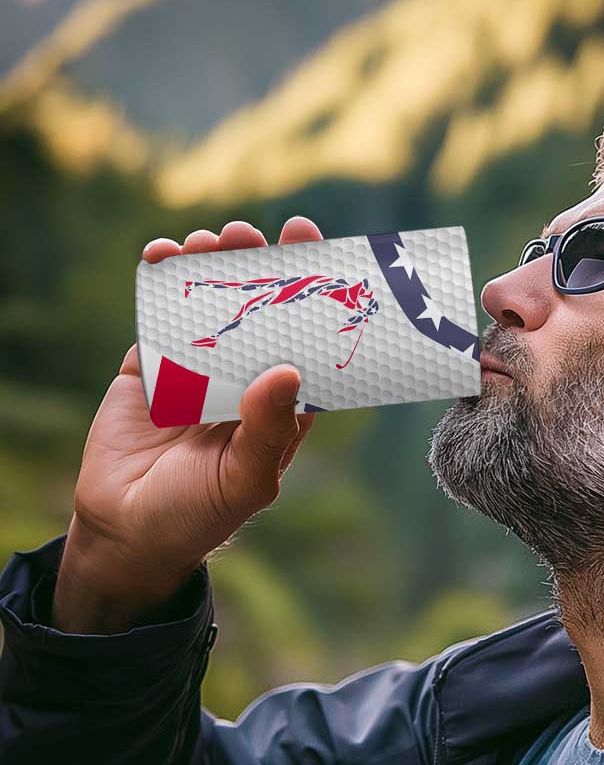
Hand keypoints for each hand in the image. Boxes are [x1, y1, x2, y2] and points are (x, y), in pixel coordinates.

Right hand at [52, 217, 324, 632]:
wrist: (127, 530)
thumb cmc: (200, 513)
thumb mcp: (244, 480)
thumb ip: (268, 429)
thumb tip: (288, 371)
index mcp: (280, 404)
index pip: (306, 342)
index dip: (312, 297)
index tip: (315, 251)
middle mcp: (245, 379)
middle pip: (259, 311)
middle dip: (258, 268)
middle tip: (253, 234)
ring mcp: (198, 369)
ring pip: (210, 304)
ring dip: (212, 266)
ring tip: (211, 241)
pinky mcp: (152, 366)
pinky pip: (159, 315)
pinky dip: (162, 281)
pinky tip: (164, 255)